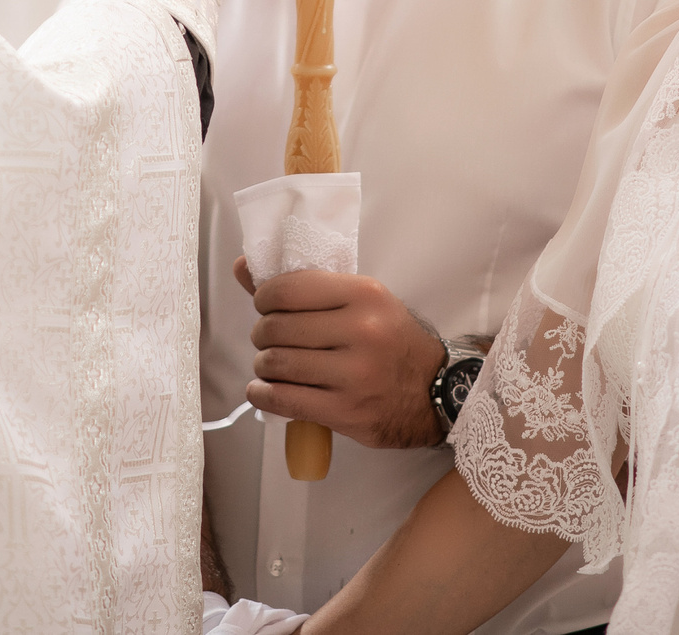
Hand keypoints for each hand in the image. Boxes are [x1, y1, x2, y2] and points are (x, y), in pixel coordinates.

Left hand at [235, 257, 446, 450]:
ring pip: (276, 363)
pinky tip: (264, 390)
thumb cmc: (392, 340)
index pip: (288, 289)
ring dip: (263, 365)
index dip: (264, 298)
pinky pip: (283, 400)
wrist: (436, 391)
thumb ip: (303, 285)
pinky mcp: (345, 411)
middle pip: (277, 328)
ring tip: (272, 365)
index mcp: (365, 294)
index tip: (266, 306)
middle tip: (270, 340)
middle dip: (262, 334)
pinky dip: (262, 394)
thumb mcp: (361, 300)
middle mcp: (361, 331)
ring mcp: (354, 374)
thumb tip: (241, 267)